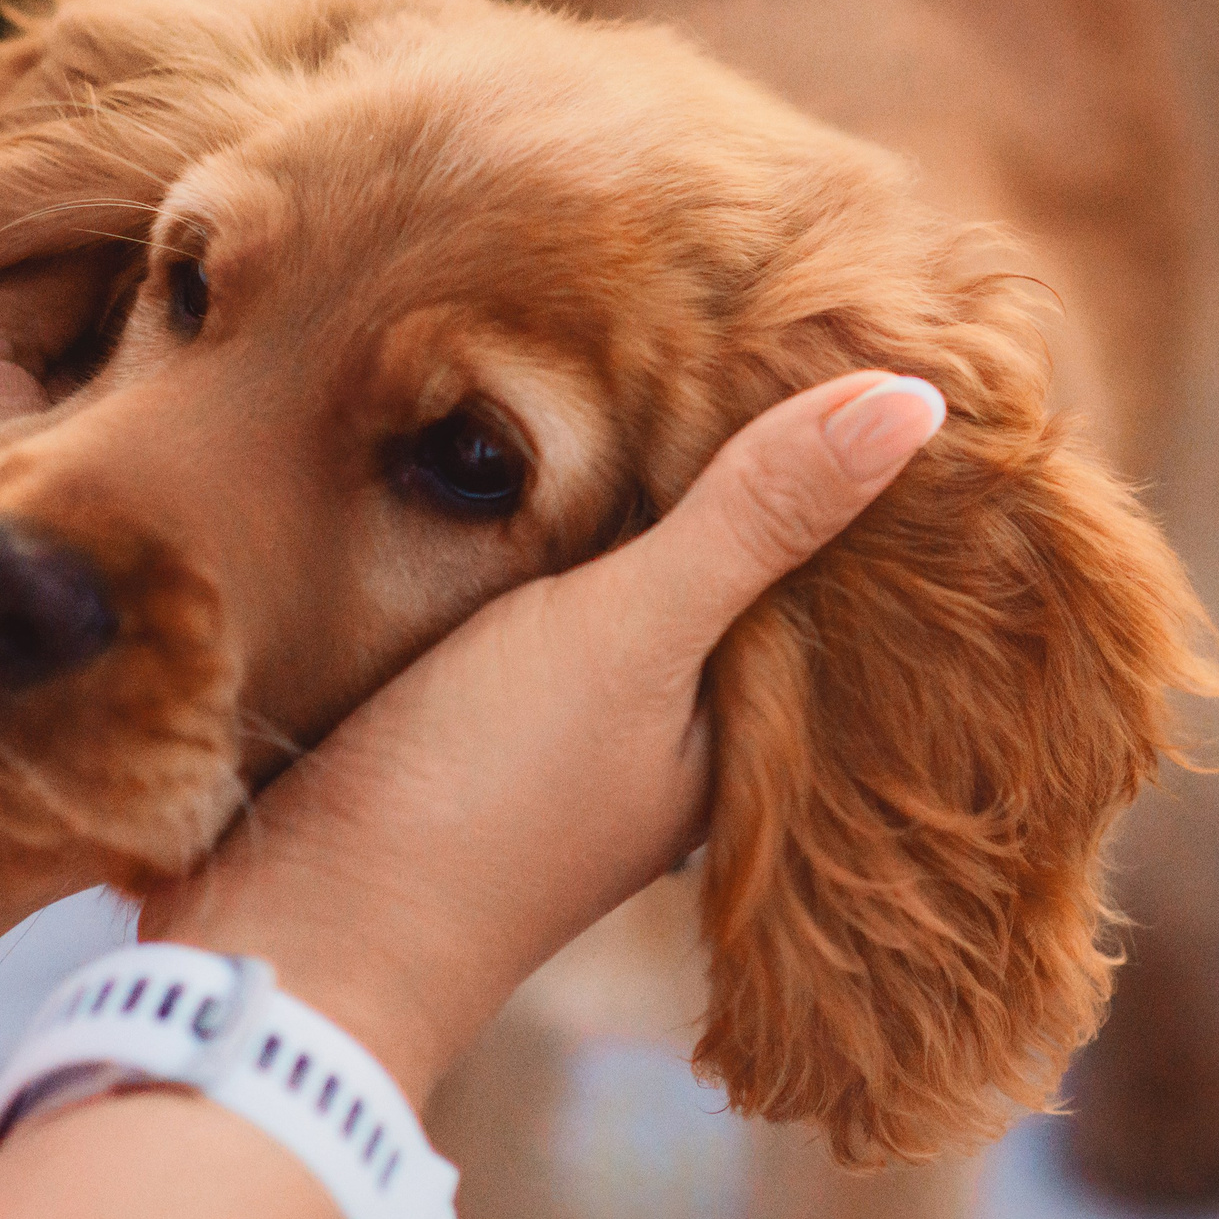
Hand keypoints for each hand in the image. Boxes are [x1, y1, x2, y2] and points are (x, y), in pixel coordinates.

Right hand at [144, 370, 945, 1100]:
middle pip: (742, 564)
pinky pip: (558, 582)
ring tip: (699, 315)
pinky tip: (558, 425)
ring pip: (647, 567)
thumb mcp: (631, 636)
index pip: (833, 573)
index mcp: (750, 733)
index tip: (899, 335)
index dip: (859, 467)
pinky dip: (569, 512)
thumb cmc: (482, 797)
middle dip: (762, 456)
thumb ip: (754, 519)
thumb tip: (919, 402)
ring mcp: (581, 719)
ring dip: (655, 475)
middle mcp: (680, 729)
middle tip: (810, 294)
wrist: (299, 924)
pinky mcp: (487, 699)